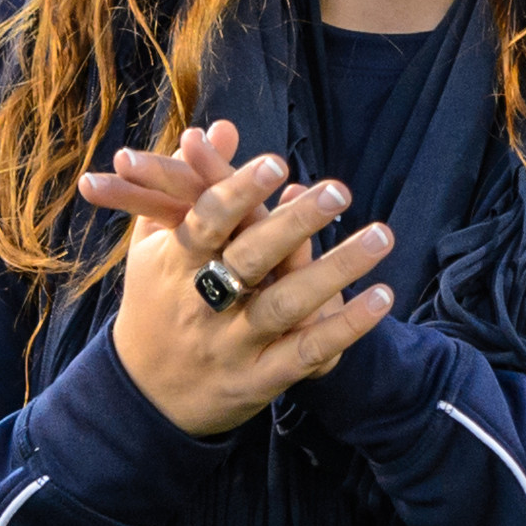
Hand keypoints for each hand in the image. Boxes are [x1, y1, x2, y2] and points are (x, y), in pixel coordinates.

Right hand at [79, 139, 393, 437]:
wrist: (142, 397)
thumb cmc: (154, 304)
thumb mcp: (157, 244)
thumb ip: (187, 183)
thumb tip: (222, 128)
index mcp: (173, 264)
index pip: (206, 223)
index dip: (238, 193)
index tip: (277, 163)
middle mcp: (201, 303)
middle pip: (250, 260)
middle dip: (294, 224)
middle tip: (339, 190)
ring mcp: (231, 344)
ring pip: (285, 306)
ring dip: (336, 270)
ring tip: (381, 235)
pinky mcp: (257, 380)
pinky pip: (306, 353)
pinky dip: (345, 327)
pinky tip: (382, 296)